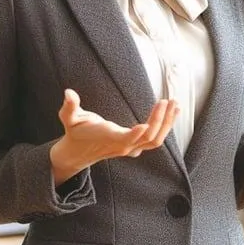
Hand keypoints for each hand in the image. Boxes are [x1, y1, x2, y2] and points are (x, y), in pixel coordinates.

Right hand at [49, 89, 178, 185]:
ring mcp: (132, 148)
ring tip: (175, 105)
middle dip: (160, 120)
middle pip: (148, 138)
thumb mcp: (69, 118)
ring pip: (156, 140)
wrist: (80, 152)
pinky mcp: (137, 146)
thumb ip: (69, 107)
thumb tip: (68, 92)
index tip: (145, 124)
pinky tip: (173, 111)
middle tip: (167, 101)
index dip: (135, 134)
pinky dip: (166, 126)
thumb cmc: (77, 131)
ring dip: (167, 123)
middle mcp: (124, 146)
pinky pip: (156, 139)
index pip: (124, 139)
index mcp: (108, 137)